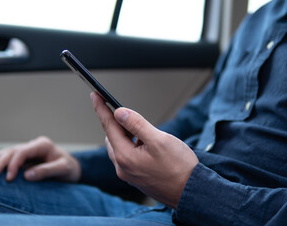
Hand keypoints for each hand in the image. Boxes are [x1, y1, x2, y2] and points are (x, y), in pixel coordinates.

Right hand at [0, 136, 80, 182]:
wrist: (73, 168)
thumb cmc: (69, 168)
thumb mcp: (63, 169)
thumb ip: (47, 171)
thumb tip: (27, 175)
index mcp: (43, 144)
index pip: (24, 151)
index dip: (14, 164)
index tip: (9, 178)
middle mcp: (34, 145)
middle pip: (14, 151)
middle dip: (1, 162)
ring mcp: (29, 151)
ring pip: (9, 152)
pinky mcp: (26, 158)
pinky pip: (11, 157)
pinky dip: (0, 160)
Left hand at [91, 92, 198, 208]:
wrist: (191, 192)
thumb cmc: (179, 167)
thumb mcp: (159, 140)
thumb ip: (137, 125)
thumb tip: (119, 113)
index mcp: (125, 156)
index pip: (109, 126)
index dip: (102, 109)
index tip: (95, 95)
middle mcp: (123, 167)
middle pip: (111, 137)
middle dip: (113, 121)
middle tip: (116, 106)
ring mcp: (129, 174)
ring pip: (118, 147)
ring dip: (122, 134)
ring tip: (135, 126)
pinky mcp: (136, 178)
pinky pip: (126, 156)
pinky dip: (129, 144)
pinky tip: (141, 142)